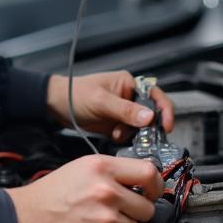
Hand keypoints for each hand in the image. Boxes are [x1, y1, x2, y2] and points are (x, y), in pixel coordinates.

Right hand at [6, 155, 162, 222]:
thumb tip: (140, 184)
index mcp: (101, 168)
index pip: (149, 173)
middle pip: (147, 207)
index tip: (153, 193)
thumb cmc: (46, 197)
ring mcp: (105, 220)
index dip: (156, 186)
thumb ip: (111, 173)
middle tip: (116, 214)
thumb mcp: (79, 169)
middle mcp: (106, 192)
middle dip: (135, 214)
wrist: (21, 221)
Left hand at [46, 70, 174, 143]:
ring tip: (117, 134)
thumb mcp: (101, 101)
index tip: (167, 126)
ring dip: (133, 134)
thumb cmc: (75, 94)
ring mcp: (123, 112)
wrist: (56, 106)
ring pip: (141, 127)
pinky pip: (129, 134)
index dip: (165, 110)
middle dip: (146, 127)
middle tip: (141, 136)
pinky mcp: (116, 125)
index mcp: (129, 84)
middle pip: (151, 114)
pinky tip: (114, 137)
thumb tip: (149, 117)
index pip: (155, 96)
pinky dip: (125, 138)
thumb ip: (125, 110)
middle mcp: (130, 97)